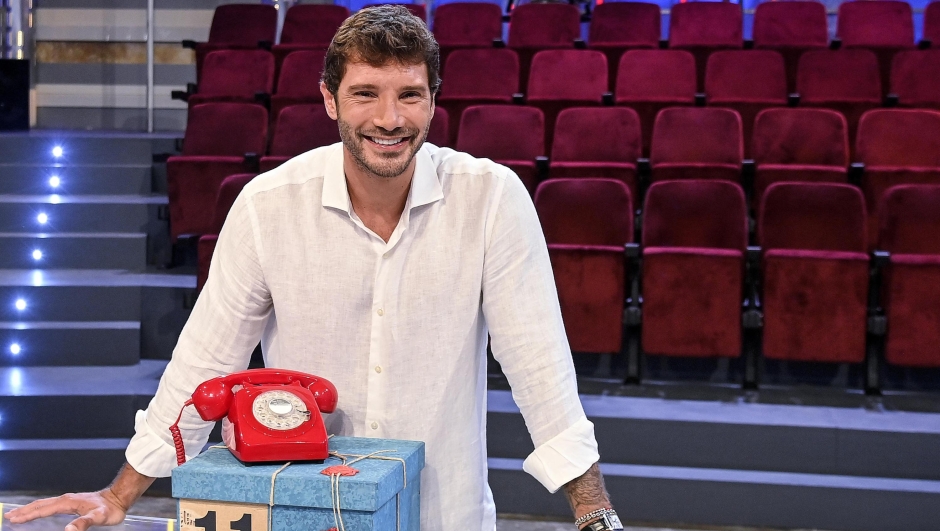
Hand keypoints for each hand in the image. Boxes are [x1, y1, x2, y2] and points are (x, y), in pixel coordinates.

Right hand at [3, 489, 128, 530]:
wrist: (118, 498)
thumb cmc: (110, 509)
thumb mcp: (98, 517)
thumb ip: (84, 523)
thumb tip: (68, 530)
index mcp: (68, 502)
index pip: (43, 509)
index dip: (28, 515)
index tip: (14, 519)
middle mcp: (66, 499)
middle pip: (40, 505)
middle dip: (24, 511)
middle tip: (9, 516)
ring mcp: (68, 500)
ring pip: (44, 504)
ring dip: (30, 509)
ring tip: (18, 514)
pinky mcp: (72, 502)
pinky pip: (51, 505)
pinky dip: (40, 508)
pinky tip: (39, 511)